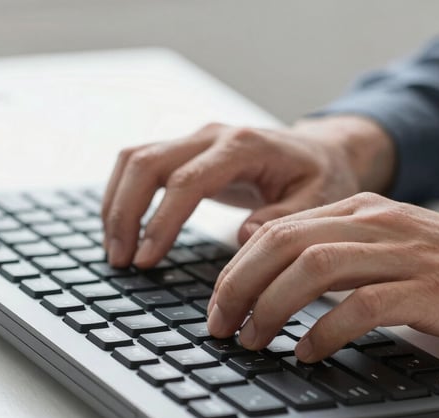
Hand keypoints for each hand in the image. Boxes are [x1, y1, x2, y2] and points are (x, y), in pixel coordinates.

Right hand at [101, 116, 395, 266]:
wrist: (322, 153)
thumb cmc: (321, 179)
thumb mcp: (320, 201)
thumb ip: (285, 218)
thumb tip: (243, 236)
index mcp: (244, 146)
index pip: (187, 180)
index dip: (161, 220)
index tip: (146, 258)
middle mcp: (213, 136)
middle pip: (146, 162)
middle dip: (125, 213)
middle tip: (121, 261)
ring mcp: (196, 140)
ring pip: (134, 159)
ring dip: (116, 204)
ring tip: (115, 252)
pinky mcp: (186, 151)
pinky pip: (140, 164)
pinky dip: (123, 195)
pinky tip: (122, 230)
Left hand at [207, 193, 438, 361]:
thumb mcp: (384, 244)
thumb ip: (331, 247)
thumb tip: (267, 264)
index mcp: (359, 210)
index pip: (276, 230)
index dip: (237, 269)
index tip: (219, 304)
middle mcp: (374, 223)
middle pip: (283, 244)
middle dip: (239, 287)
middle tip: (221, 326)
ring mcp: (401, 252)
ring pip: (312, 268)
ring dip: (272, 308)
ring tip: (254, 340)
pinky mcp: (426, 288)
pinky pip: (360, 306)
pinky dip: (324, 331)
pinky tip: (307, 352)